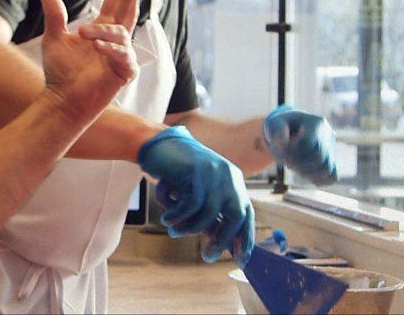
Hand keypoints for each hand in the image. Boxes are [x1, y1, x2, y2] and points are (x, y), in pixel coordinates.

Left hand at [40, 0, 140, 123]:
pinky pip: (124, 57)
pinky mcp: (123, 73)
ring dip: (104, 31)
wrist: (61, 99)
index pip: (115, 3)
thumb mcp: (53, 38)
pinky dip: (111, 50)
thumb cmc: (60, 72)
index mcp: (100, 30)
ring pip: (121, 34)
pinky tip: (97, 47)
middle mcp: (113, 40)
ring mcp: (120, 56)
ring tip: (84, 34)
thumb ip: (55, 15)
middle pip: (127, 10)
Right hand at [137, 126, 254, 266]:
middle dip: (222, 240)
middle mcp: (228, 176)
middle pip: (235, 216)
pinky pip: (190, 205)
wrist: (157, 144)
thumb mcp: (197, 191)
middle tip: (207, 257)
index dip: (245, 237)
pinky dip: (177, 216)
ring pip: (209, 213)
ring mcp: (212, 172)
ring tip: (173, 231)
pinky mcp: (195, 171)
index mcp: (233, 180)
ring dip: (190, 228)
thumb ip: (210, 212)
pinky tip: (166, 218)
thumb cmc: (176, 170)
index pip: (246, 213)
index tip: (240, 258)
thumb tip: (219, 241)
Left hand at [263, 104, 337, 185]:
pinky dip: (318, 180)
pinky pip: (332, 177)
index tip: (282, 154)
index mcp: (315, 122)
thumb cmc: (281, 125)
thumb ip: (278, 132)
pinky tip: (305, 175)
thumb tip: (284, 143)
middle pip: (318, 157)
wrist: (292, 127)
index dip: (292, 152)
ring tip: (296, 169)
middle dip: (299, 164)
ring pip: (327, 169)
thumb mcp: (275, 123)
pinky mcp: (331, 160)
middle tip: (287, 163)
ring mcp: (331, 149)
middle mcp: (327, 135)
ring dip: (308, 174)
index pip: (308, 143)